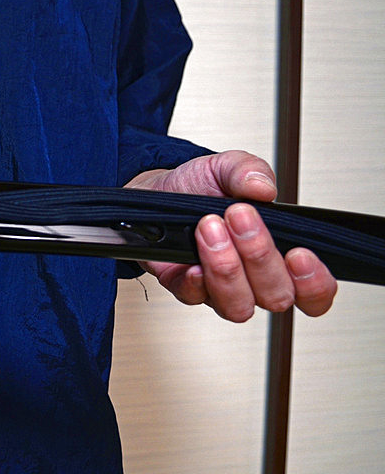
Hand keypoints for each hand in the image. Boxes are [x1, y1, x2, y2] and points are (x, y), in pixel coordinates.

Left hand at [125, 150, 336, 321]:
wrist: (159, 190)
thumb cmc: (202, 186)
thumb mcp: (228, 167)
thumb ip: (249, 171)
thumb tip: (264, 187)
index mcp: (280, 256)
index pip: (314, 292)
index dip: (314, 284)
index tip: (300, 254)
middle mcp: (253, 280)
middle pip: (276, 296)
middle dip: (260, 256)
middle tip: (239, 216)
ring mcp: (219, 288)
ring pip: (237, 305)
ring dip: (227, 267)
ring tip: (210, 227)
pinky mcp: (185, 288)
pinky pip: (195, 299)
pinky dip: (196, 283)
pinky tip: (193, 262)